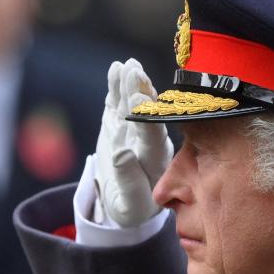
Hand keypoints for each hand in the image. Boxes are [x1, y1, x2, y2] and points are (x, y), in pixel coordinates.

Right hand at [93, 58, 172, 226]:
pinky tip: (116, 69)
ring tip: (126, 65)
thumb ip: (129, 180)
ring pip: (134, 104)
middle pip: (147, 114)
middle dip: (141, 93)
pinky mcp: (121, 123)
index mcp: (157, 161)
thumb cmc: (132, 207)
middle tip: (135, 74)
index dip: (145, 118)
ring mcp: (136, 129)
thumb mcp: (130, 204)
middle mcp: (151, 140)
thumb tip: (122, 153)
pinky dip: (117, 86)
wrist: (125, 201)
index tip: (135, 101)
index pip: (153, 136)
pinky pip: (119, 102)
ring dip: (131, 83)